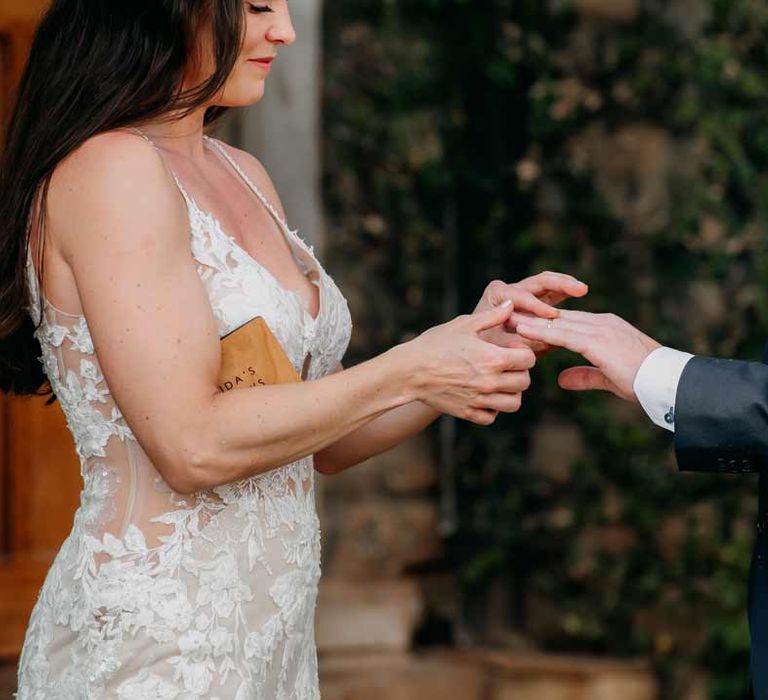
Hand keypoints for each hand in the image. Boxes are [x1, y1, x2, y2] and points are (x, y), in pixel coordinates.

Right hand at [402, 302, 536, 424]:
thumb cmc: (434, 344)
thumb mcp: (464, 324)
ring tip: (499, 382)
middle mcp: (489, 382)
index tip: (511, 348)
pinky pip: (492, 416)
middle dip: (520, 372)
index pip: (528, 360)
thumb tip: (510, 304)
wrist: (408, 371)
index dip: (523, 352)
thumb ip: (492, 316)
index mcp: (492, 358)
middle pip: (524, 382)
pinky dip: (493, 408)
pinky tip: (484, 395)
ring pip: (513, 403)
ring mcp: (479, 400)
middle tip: (507, 365)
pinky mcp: (467, 412)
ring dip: (511, 392)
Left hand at [473, 273, 588, 353]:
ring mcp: (522, 293)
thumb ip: (519, 344)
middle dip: (559, 284)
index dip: (537, 306)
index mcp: (496, 295)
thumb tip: (542, 343)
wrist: (480, 351)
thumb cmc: (486, 350)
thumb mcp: (499, 348)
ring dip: (565, 284)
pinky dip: (565, 292)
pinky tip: (580, 294)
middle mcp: (509, 289)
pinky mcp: (534, 301)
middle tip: (579, 290)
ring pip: (547, 283)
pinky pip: (552, 293)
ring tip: (582, 289)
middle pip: (538, 282)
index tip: (553, 316)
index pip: (521, 297)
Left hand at [515, 311, 660, 401]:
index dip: (544, 323)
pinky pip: (562, 335)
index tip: (522, 324)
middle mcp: (602, 323)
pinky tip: (522, 331)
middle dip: (533, 317)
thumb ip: (584, 376)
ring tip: (506, 319)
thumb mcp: (608, 378)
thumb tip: (561, 379)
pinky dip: (540, 332)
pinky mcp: (598, 342)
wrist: (667, 382)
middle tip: (507, 315)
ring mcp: (600, 330)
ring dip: (530, 321)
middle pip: (559, 318)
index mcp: (606, 329)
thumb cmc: (645, 382)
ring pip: (557, 323)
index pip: (568, 323)